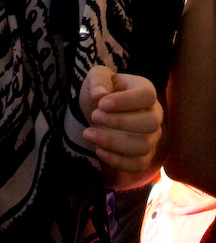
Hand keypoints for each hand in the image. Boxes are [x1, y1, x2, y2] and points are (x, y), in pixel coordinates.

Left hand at [80, 65, 162, 183]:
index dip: (125, 101)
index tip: (101, 104)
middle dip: (119, 122)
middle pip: (150, 123)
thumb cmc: (102, 91)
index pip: (147, 96)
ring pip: (143, 146)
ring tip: (88, 133)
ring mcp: (152, 137)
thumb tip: (99, 94)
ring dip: (112, 142)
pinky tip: (98, 150)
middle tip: (94, 116)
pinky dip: (116, 160)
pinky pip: (138, 165)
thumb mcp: (96, 77)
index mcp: (146, 90)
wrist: (98, 111)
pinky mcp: (144, 156)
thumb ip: (99, 80)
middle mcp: (154, 114)